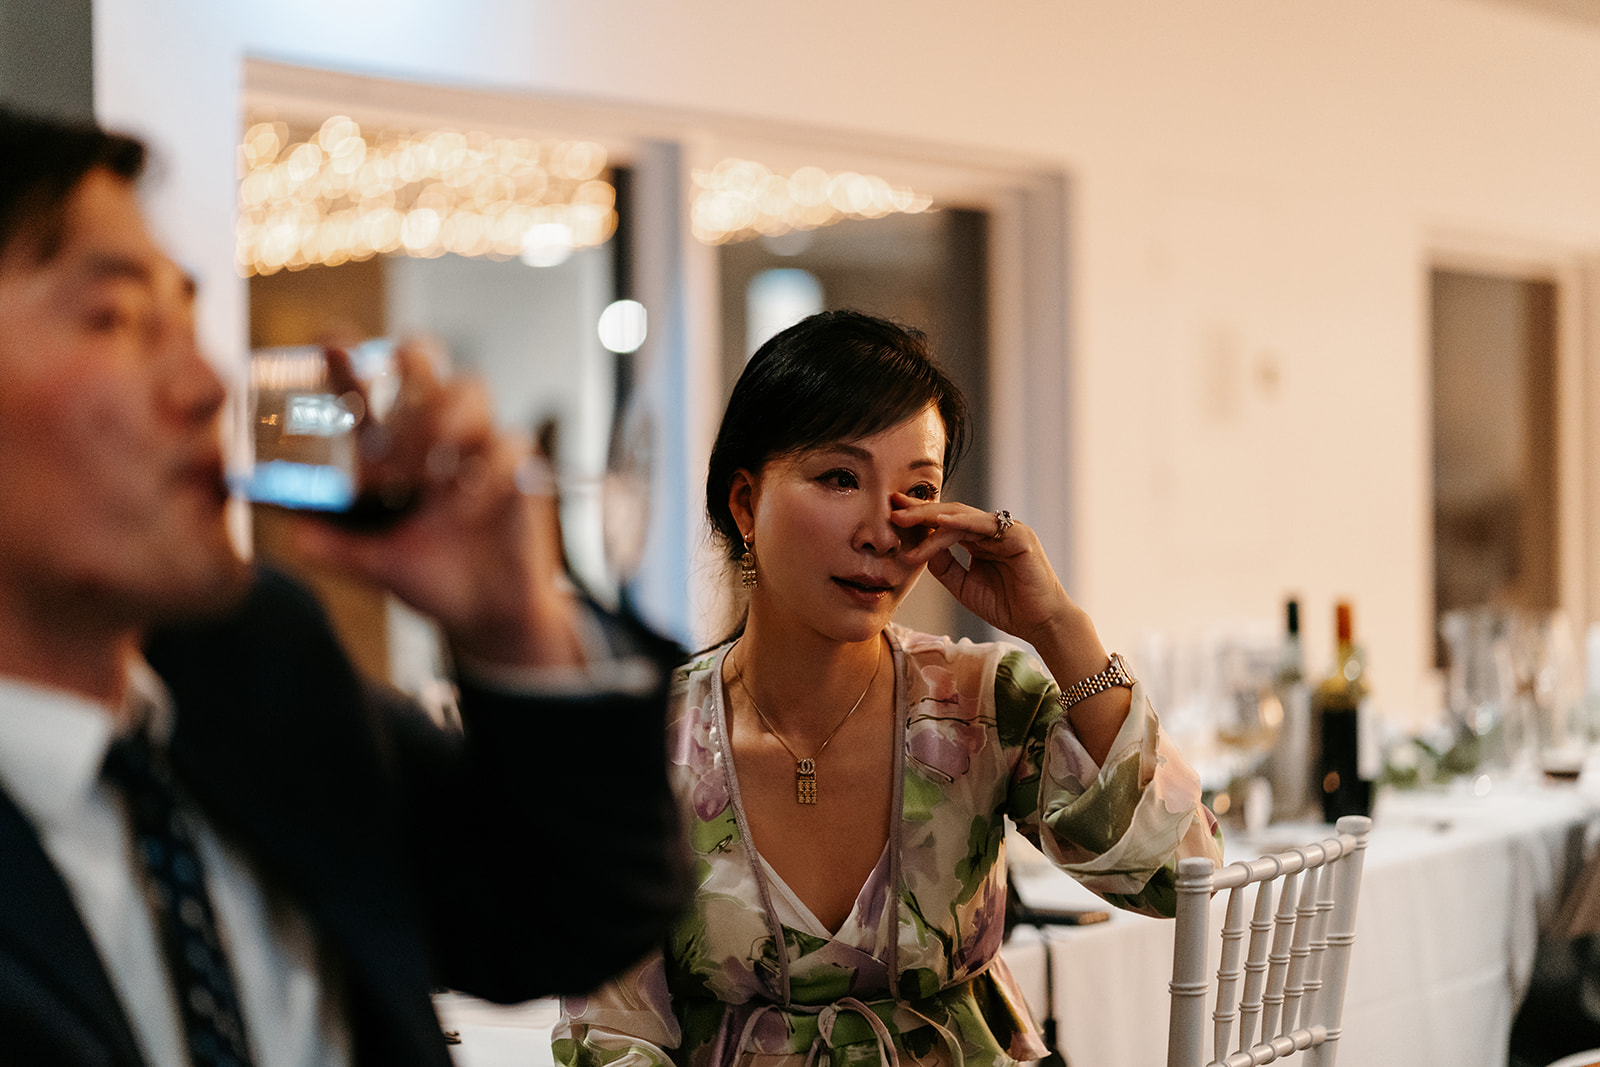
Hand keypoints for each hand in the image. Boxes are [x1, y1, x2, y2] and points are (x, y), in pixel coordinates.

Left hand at [288, 341, 582, 668]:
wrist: (485, 614)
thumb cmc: (429, 575)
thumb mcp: (374, 564)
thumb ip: (336, 547)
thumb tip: (294, 534)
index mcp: (393, 442)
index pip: (371, 381)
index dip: (351, 357)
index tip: (329, 344)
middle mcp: (435, 430)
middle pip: (428, 358)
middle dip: (410, 367)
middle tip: (391, 408)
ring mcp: (479, 444)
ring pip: (472, 390)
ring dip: (445, 417)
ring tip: (429, 468)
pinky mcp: (520, 470)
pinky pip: (510, 445)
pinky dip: (483, 475)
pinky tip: (460, 509)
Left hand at [888, 495, 1069, 639]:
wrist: (1040, 624)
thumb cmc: (1007, 607)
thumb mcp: (964, 586)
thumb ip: (944, 566)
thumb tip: (921, 547)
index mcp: (980, 540)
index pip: (945, 523)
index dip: (919, 520)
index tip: (892, 515)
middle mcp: (993, 530)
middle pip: (951, 514)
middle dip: (920, 511)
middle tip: (892, 509)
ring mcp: (1007, 530)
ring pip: (963, 516)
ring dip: (932, 517)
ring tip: (905, 518)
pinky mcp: (1019, 537)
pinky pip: (985, 525)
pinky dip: (961, 522)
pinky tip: (939, 523)